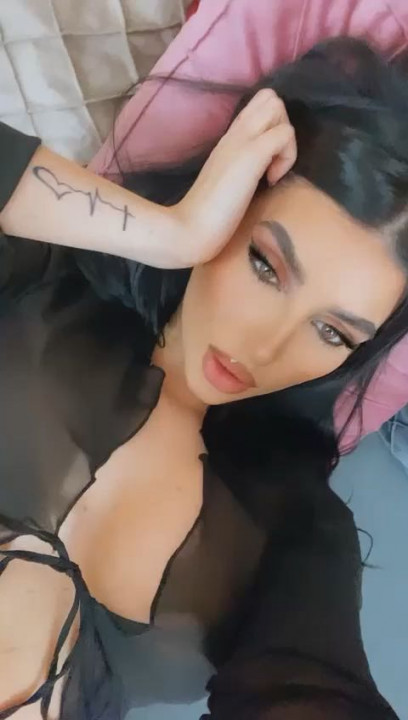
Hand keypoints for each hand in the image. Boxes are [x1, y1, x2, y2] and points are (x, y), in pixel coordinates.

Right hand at [173, 89, 296, 265]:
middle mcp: (234, 133)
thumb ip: (240, 169)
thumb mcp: (227, 183)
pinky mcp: (252, 155)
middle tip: (273, 159)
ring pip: (277, 107)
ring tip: (271, 169)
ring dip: (285, 138)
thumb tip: (260, 173)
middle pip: (270, 98)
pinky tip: (271, 180)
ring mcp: (242, 140)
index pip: (257, 107)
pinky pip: (285, 134)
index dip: (272, 127)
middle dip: (282, 125)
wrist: (190, 229)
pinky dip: (288, 156)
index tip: (267, 161)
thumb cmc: (204, 216)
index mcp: (228, 139)